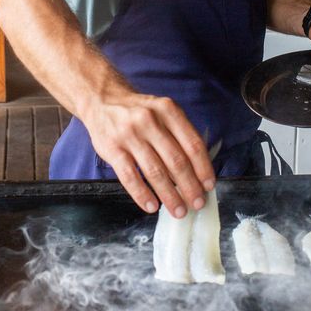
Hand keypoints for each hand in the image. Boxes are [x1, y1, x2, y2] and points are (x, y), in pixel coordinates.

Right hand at [81, 91, 215, 217]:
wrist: (102, 100)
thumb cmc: (138, 111)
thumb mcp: (162, 112)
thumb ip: (179, 134)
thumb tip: (196, 171)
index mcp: (168, 111)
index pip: (193, 144)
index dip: (203, 168)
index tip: (208, 185)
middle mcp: (150, 121)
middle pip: (176, 161)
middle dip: (190, 186)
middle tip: (197, 203)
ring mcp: (129, 135)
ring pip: (155, 172)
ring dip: (169, 195)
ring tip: (178, 210)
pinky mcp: (112, 149)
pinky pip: (130, 177)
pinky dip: (142, 194)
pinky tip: (152, 206)